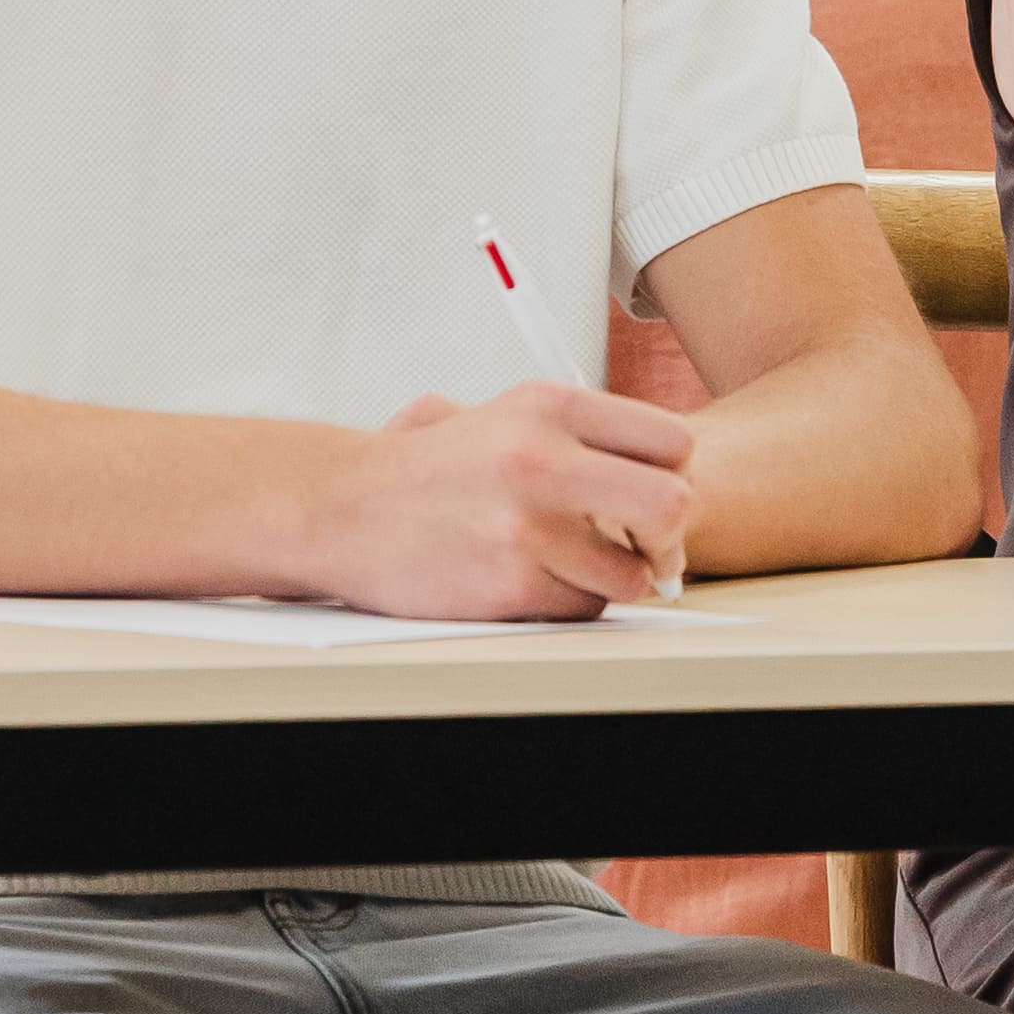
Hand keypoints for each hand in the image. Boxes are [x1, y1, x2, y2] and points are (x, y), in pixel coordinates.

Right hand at [314, 381, 694, 617]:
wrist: (340, 509)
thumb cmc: (425, 469)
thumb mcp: (497, 415)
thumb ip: (575, 434)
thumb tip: (660, 467)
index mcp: (548, 406)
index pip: (671, 441)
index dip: (671, 476)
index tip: (648, 495)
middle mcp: (543, 458)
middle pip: (673, 504)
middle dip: (669, 536)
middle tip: (648, 548)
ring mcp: (526, 525)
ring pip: (632, 573)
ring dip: (612, 578)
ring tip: (569, 565)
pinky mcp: (510, 583)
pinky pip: (583, 607)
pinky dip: (569, 603)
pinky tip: (531, 581)